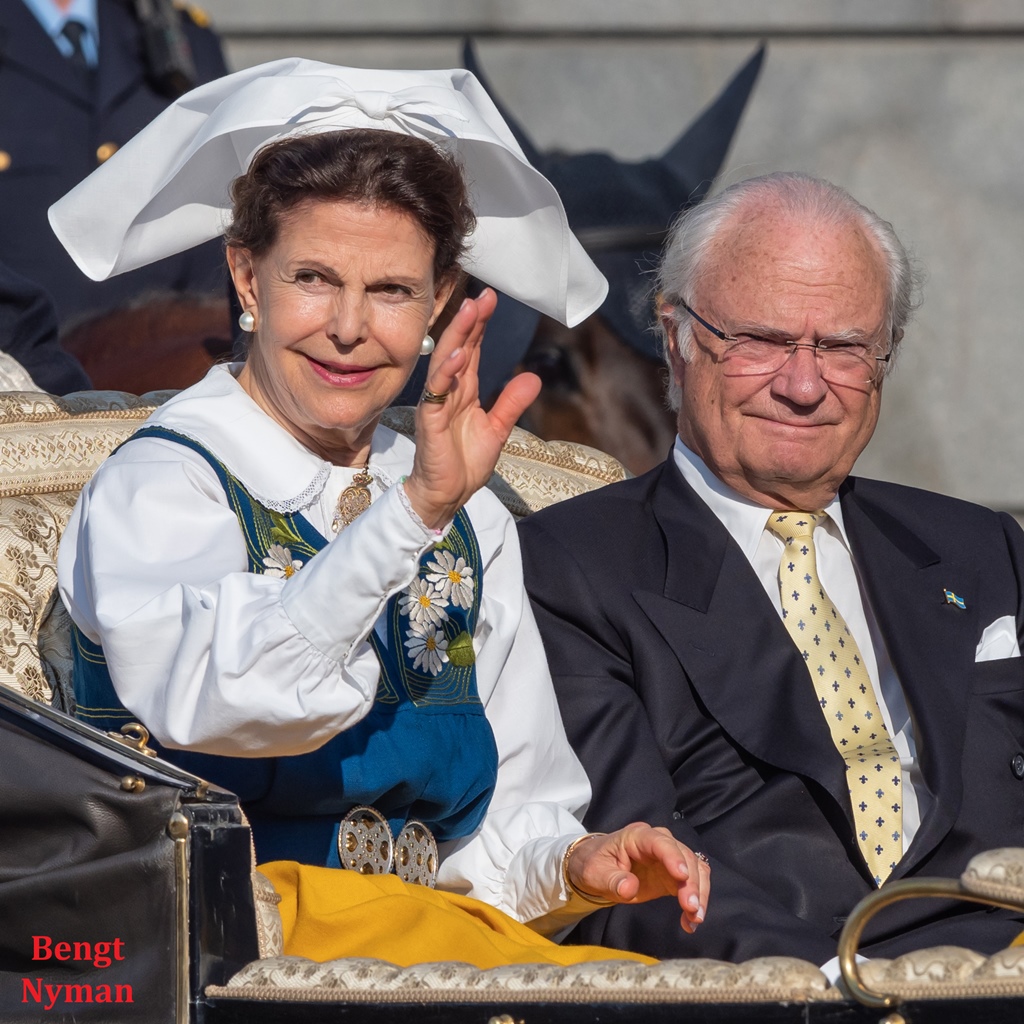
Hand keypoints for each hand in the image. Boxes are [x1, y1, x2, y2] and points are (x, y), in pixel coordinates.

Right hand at [404, 289, 540, 529]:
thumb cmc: (464, 463)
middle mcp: (448, 392)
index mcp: (463, 392)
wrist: (447, 495)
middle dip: (469, 321)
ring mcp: (436, 405)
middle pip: (458, 348)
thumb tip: (534, 377)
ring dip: (457, 337)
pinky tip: (457, 356)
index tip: (490, 299)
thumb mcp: (498, 429)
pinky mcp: (430, 421)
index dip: (479, 325)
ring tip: (469, 312)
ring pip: (445, 363)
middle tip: (482, 295)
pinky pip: (436, 393)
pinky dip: (446, 373)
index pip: (471, 350)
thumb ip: (511, 403)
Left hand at [566, 824, 710, 933]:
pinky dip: (695, 900)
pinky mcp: (673, 875)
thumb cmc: (594, 865)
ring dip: (699, 892)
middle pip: (684, 855)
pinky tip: (690, 921)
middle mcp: (657, 842)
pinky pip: (691, 884)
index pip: (659, 842)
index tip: (682, 876)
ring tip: (695, 918)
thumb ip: (612, 880)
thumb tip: (629, 888)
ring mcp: (668, 857)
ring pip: (694, 868)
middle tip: (691, 908)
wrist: (595, 869)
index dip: (673, 856)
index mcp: (637, 836)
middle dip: (691, 882)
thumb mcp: (595, 873)